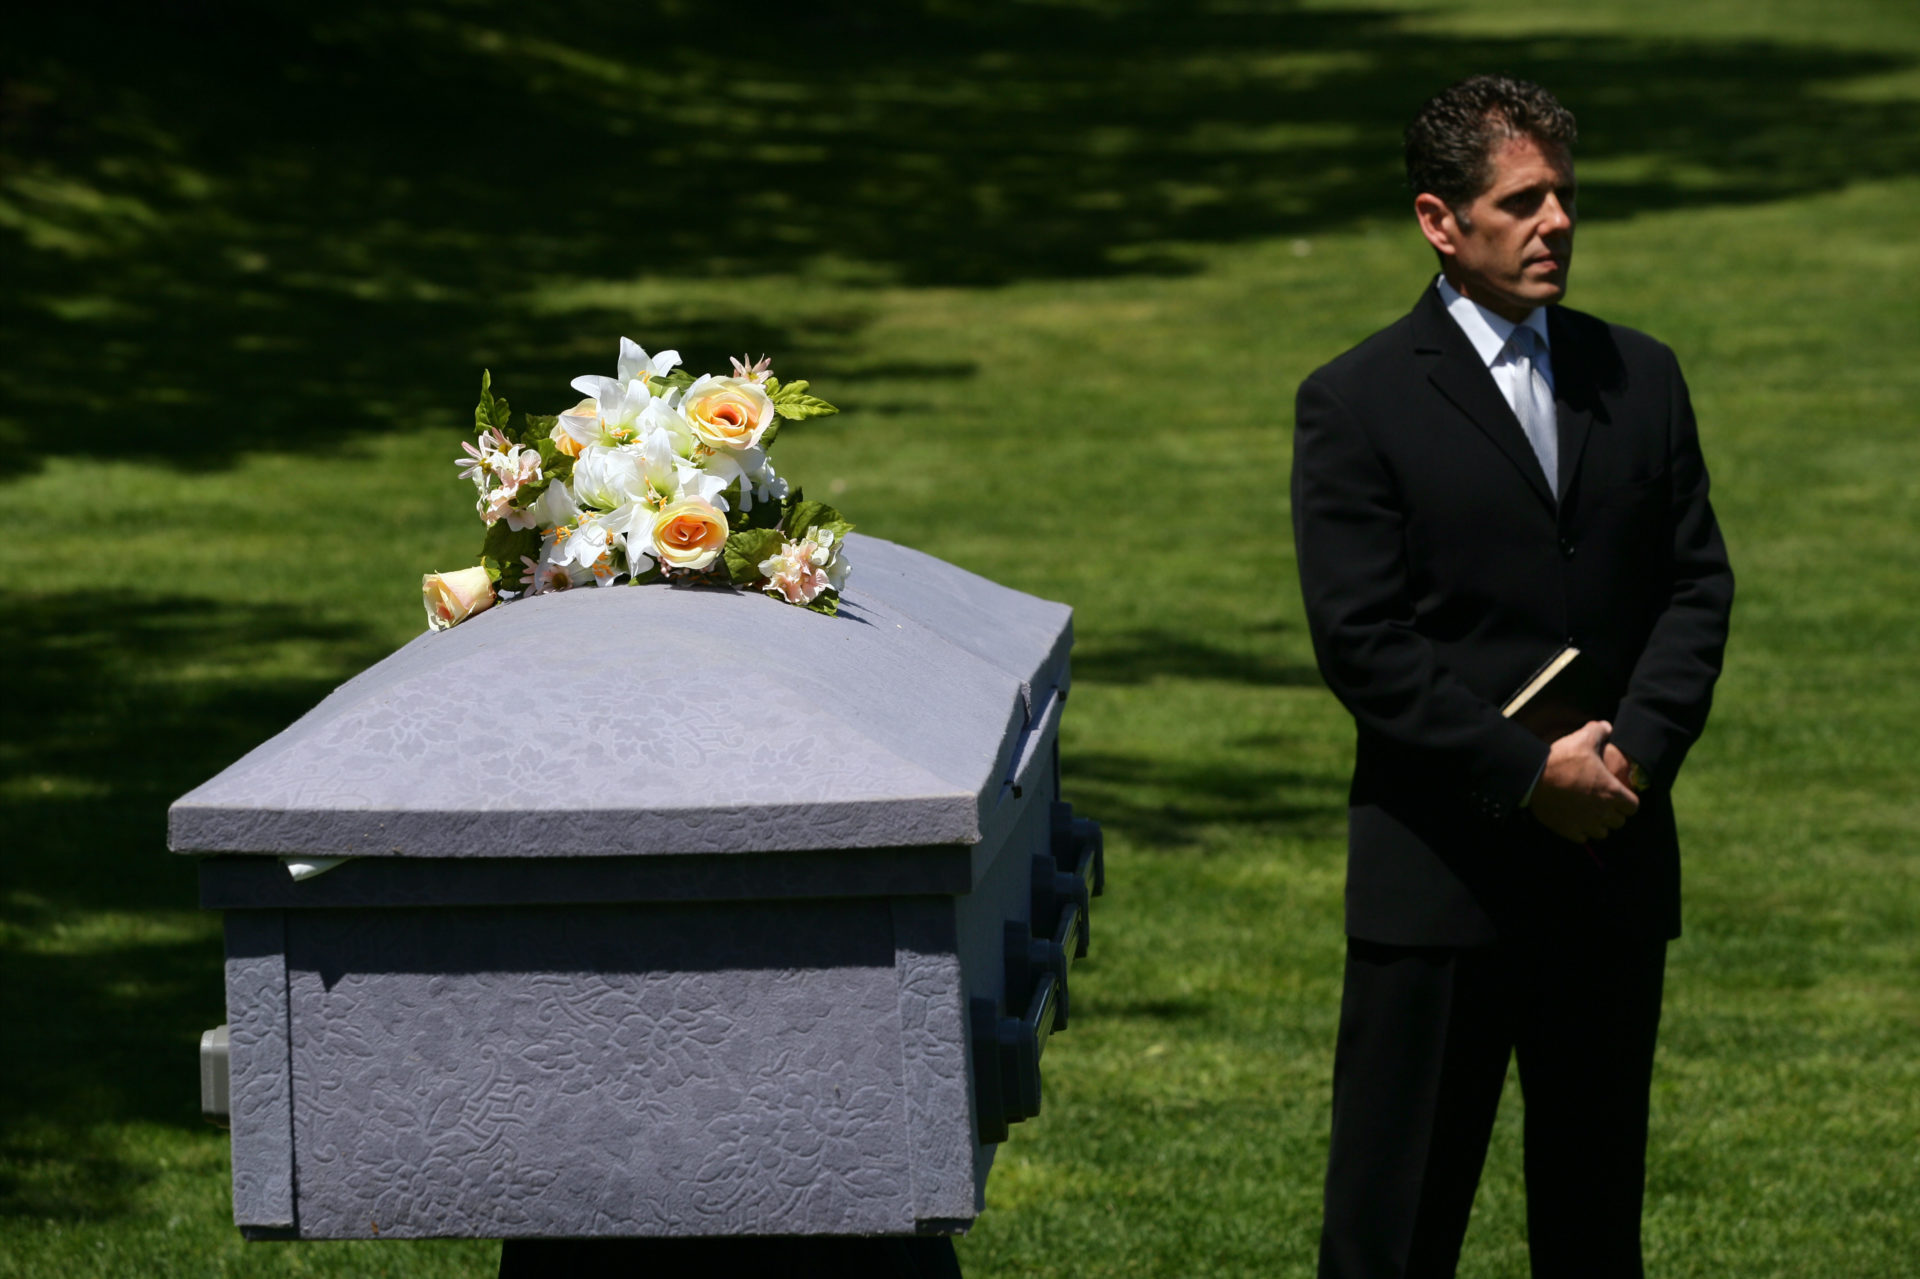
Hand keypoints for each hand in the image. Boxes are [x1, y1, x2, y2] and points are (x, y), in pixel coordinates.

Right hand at [1530, 721, 1639, 842]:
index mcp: (1611, 792)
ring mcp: (1585, 823)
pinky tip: (1575, 820)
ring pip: (1602, 833)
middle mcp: (1602, 812)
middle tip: (1604, 802)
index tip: (1620, 794)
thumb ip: (1599, 731)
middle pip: (1619, 822)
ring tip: (1591, 813)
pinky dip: (1582, 831)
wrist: (1534, 777)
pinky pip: (1583, 838)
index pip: (1633, 807)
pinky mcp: (1568, 830)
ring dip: (1599, 824)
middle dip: (1614, 813)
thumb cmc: (1563, 759)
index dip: (1628, 800)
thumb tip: (1607, 727)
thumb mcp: (1584, 739)